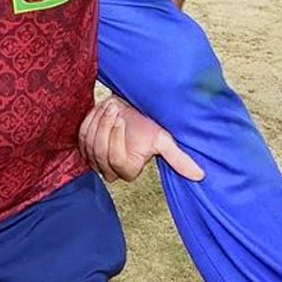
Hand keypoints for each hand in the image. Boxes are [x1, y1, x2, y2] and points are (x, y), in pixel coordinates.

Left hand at [78, 95, 203, 183]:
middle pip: (99, 152)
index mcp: (128, 170)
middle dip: (105, 126)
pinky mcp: (85, 144)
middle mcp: (110, 168)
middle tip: (115, 108)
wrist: (132, 108)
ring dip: (98, 120)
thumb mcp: (163, 138)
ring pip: (89, 143)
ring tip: (111, 106)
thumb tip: (200, 175)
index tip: (122, 118)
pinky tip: (100, 109)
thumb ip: (178, 158)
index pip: (114, 160)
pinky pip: (81, 134)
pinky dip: (90, 119)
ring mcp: (95, 157)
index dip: (115, 138)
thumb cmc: (148, 123)